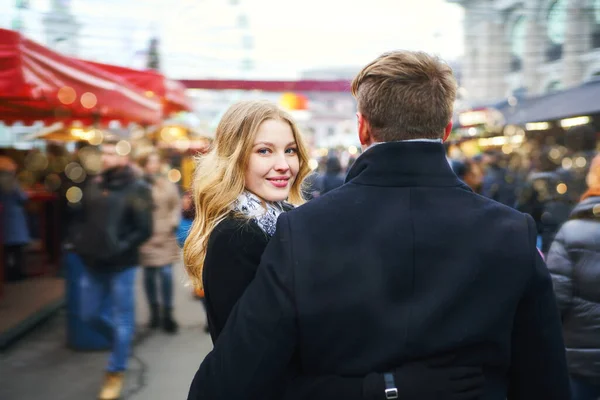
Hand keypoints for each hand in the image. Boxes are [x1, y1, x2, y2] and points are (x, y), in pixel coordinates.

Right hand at [363, 355, 483, 399]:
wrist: (397, 390)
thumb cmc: (408, 373)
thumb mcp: (422, 362)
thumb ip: (440, 359)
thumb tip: (455, 355)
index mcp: (442, 374)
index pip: (462, 372)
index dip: (472, 370)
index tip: (479, 369)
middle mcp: (447, 386)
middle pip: (466, 384)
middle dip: (477, 380)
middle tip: (484, 378)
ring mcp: (445, 397)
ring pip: (465, 395)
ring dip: (475, 391)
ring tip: (481, 388)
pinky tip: (469, 399)